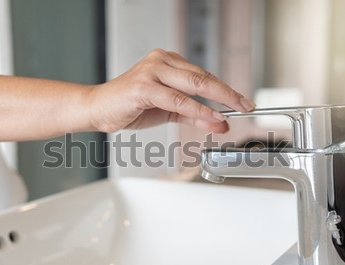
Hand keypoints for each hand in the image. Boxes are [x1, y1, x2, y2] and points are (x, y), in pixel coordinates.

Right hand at [86, 49, 254, 132]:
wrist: (98, 109)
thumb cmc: (130, 106)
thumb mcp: (168, 110)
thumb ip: (193, 114)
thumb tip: (219, 122)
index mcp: (168, 62)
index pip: (203, 75)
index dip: (225, 89)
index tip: (242, 101)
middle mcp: (161, 61)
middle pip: (203, 76)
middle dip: (228, 93)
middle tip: (246, 105)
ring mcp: (152, 71)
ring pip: (193, 85)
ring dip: (216, 101)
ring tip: (232, 114)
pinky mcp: (143, 86)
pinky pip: (176, 99)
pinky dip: (196, 110)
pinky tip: (211, 117)